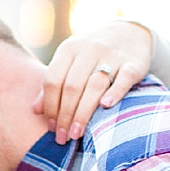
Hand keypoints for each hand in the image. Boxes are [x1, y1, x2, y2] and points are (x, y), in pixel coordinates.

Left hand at [37, 21, 152, 142]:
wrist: (129, 33)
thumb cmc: (91, 56)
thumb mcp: (69, 62)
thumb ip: (53, 84)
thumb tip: (35, 111)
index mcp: (68, 49)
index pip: (53, 81)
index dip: (50, 106)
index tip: (51, 127)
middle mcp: (89, 49)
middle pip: (72, 87)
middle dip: (65, 115)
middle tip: (63, 137)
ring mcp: (112, 55)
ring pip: (95, 85)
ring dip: (83, 112)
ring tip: (76, 133)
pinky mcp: (134, 62)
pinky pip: (124, 78)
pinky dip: (114, 93)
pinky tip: (105, 107)